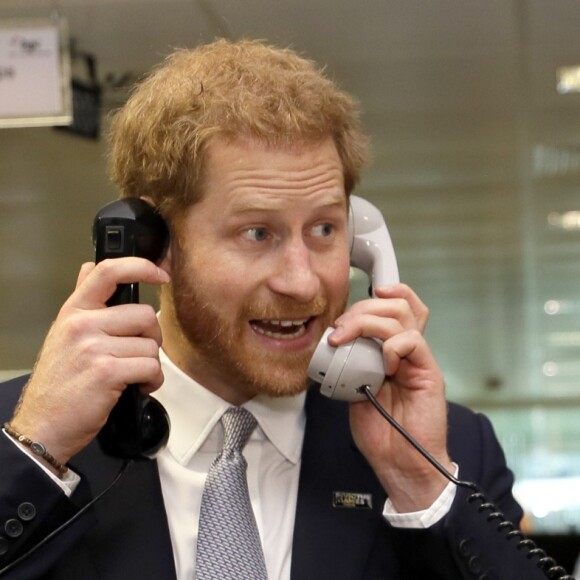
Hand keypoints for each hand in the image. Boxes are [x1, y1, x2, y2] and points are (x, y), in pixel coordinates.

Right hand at [9, 258, 169, 467]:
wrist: (43, 426)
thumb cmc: (59, 383)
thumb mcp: (63, 334)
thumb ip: (83, 301)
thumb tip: (90, 267)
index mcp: (74, 311)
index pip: (108, 271)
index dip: (141, 266)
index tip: (161, 274)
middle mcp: (83, 324)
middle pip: (146, 315)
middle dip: (151, 338)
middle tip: (137, 355)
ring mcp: (94, 347)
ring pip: (151, 345)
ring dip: (150, 364)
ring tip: (132, 376)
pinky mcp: (107, 372)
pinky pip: (151, 367)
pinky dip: (152, 381)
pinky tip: (136, 388)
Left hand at [327, 284, 453, 511]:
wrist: (400, 463)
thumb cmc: (381, 432)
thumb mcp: (355, 389)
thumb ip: (351, 363)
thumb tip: (333, 342)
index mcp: (392, 352)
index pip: (397, 307)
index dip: (382, 295)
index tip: (352, 304)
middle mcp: (407, 351)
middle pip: (396, 305)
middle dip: (362, 309)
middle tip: (339, 329)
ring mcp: (418, 360)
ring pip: (401, 316)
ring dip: (367, 322)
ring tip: (346, 339)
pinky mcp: (428, 373)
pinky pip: (412, 341)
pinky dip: (390, 347)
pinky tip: (381, 366)